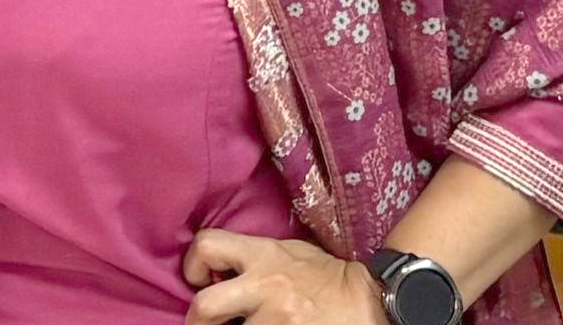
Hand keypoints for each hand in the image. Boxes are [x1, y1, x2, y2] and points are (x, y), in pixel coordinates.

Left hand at [183, 228, 387, 324]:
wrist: (368, 301)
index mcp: (263, 255)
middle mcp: (265, 287)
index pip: (208, 246)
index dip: (193, 264)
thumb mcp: (288, 252)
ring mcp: (276, 320)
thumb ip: (252, 258)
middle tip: (205, 324)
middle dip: (198, 321)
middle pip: (204, 307)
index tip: (199, 280)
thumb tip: (218, 271)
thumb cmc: (325, 276)